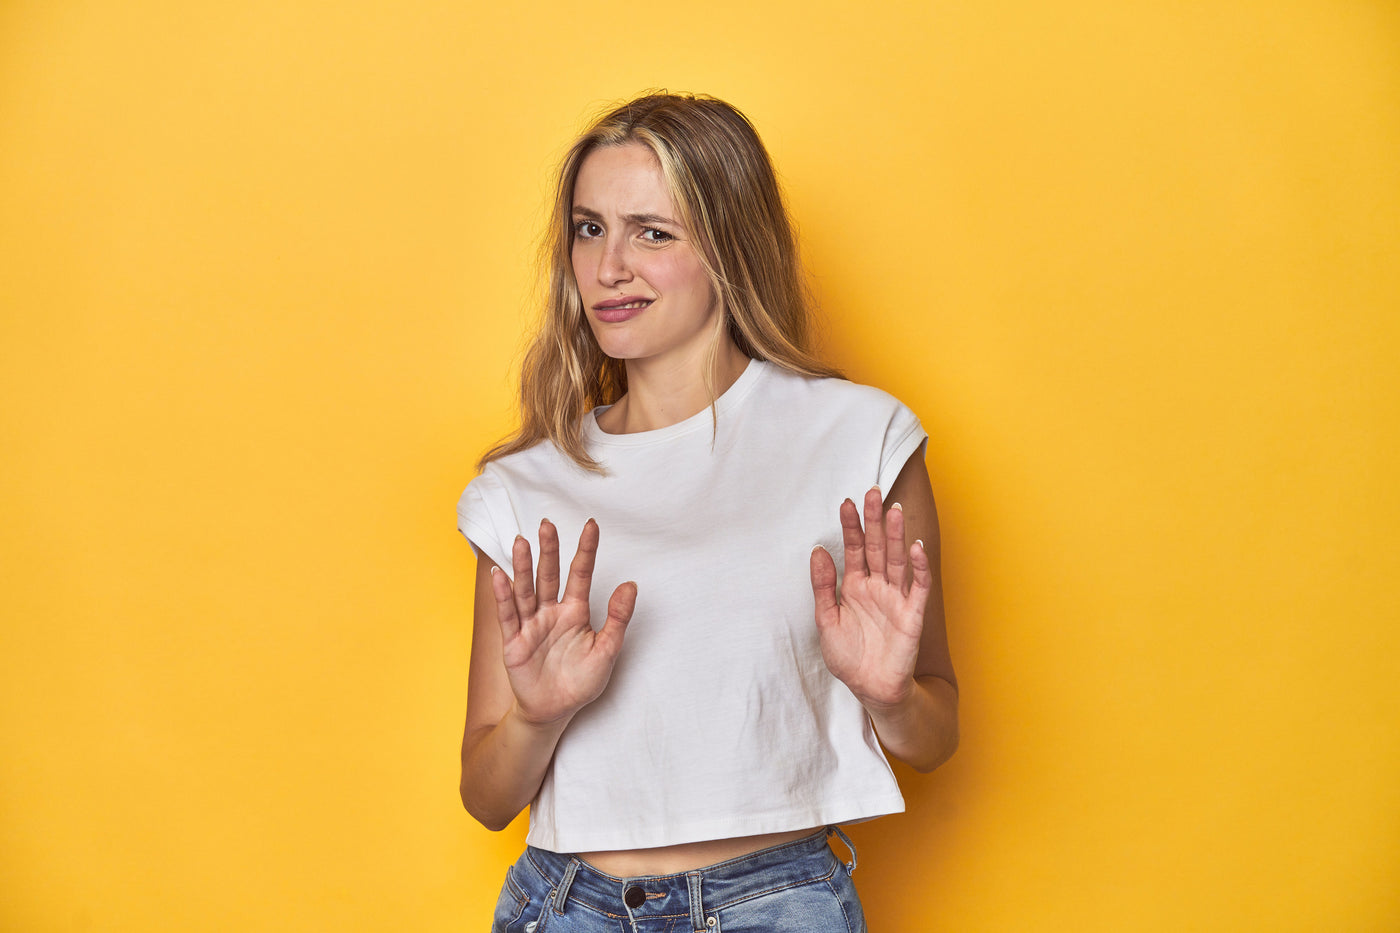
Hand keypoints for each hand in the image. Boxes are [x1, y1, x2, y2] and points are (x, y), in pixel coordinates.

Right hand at [491, 519, 636, 726]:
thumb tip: (631, 585)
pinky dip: (503, 596)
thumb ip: (618, 618)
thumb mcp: (607, 651)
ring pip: (526, 590)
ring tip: (522, 541)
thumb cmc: (582, 681)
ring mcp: (531, 624)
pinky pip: (508, 615)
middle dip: (549, 550)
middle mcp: (552, 612)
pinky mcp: (514, 641)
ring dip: (523, 566)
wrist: (555, 711)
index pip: (581, 574)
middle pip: (550, 575)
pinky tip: (501, 575)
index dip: (586, 550)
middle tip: (547, 524)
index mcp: (575, 611)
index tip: (591, 525)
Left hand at [810, 487, 931, 709]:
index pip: (854, 549)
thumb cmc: (849, 657)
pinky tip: (915, 547)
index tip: (846, 502)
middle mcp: (877, 587)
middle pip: (877, 547)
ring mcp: (896, 598)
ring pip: (897, 560)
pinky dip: (918, 567)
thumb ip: (822, 587)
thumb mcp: (827, 620)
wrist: (870, 689)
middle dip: (874, 520)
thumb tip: (817, 551)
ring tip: (893, 510)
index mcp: (855, 587)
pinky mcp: (912, 614)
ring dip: (897, 536)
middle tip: (872, 492)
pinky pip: (918, 586)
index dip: (851, 526)